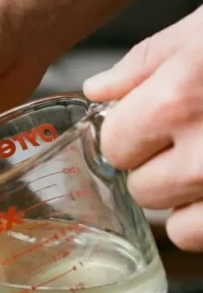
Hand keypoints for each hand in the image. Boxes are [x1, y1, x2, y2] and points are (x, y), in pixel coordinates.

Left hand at [84, 7, 202, 250]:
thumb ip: (145, 63)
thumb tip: (98, 90)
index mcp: (180, 101)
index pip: (114, 145)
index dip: (129, 134)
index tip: (148, 125)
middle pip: (143, 190)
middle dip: (160, 169)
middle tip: (195, 142)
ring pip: (182, 229)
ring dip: (193, 205)